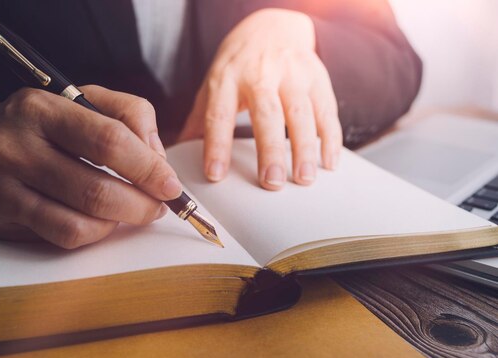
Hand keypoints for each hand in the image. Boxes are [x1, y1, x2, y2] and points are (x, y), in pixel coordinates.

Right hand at [0, 85, 180, 248]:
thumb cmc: (42, 124)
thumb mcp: (85, 99)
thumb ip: (131, 115)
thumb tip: (158, 160)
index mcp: (40, 108)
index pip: (107, 140)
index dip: (148, 168)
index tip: (171, 185)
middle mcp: (13, 146)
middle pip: (96, 190)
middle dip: (141, 204)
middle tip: (159, 206)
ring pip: (80, 223)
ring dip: (121, 222)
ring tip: (134, 211)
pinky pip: (61, 237)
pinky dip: (94, 233)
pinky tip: (101, 220)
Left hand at [179, 9, 341, 188]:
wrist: (271, 26)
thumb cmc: (238, 64)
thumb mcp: (212, 84)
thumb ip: (198, 120)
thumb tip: (177, 153)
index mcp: (227, 79)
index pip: (219, 116)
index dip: (216, 146)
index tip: (216, 175)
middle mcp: (261, 74)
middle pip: (267, 114)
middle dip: (270, 150)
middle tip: (271, 182)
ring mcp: (292, 74)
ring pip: (301, 113)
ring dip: (304, 148)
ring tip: (303, 178)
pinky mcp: (318, 77)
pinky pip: (326, 110)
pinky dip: (329, 138)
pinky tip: (328, 162)